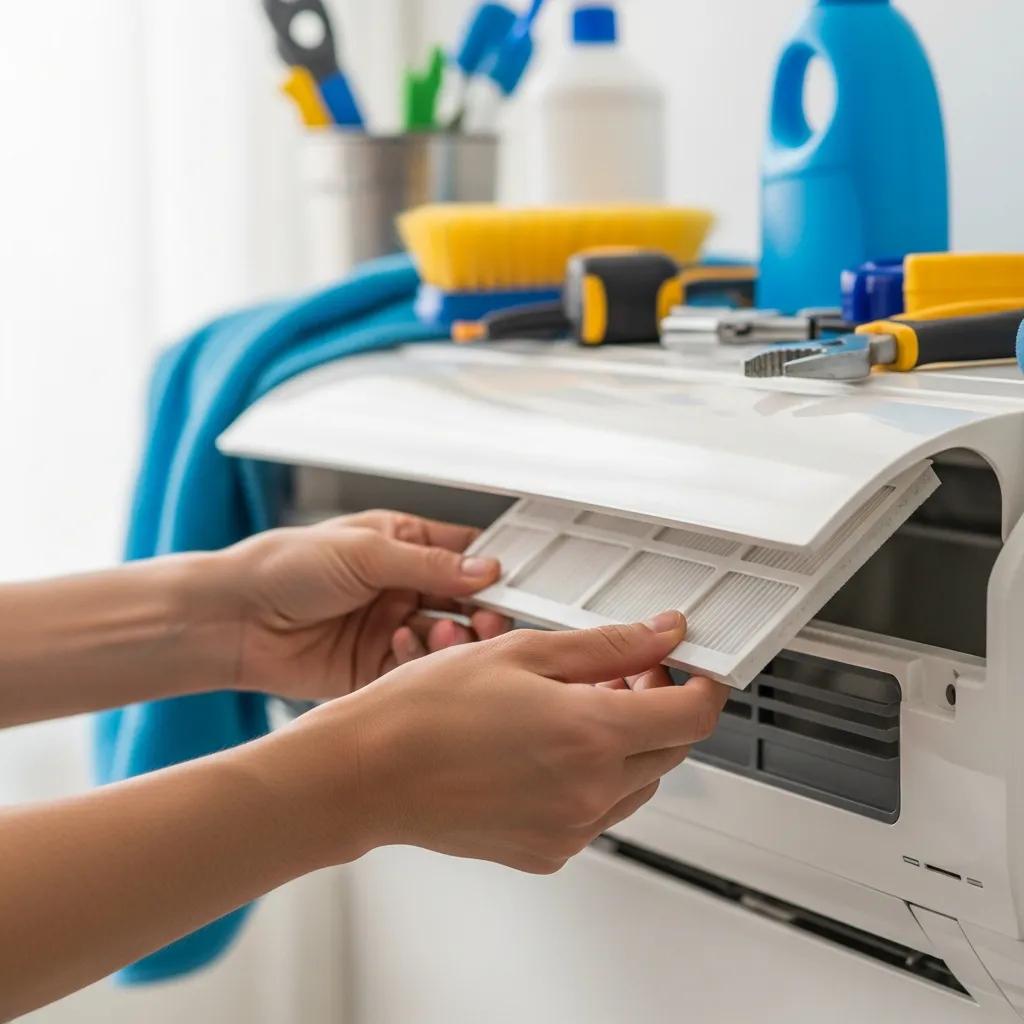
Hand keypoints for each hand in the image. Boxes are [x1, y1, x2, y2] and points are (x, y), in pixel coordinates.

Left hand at [218, 511, 510, 699]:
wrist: (234, 618)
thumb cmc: (284, 565)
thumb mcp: (364, 552)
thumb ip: (428, 564)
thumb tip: (485, 570)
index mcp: (403, 545)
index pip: (465, 556)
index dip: (492, 569)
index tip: (513, 584)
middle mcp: (403, 587)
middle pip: (465, 603)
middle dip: (481, 612)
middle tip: (486, 620)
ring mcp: (392, 627)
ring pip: (447, 640)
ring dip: (453, 640)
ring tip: (444, 635)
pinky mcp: (377, 667)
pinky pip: (417, 668)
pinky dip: (420, 662)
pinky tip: (404, 647)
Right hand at [276, 612, 729, 873]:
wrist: (367, 773)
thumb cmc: (426, 711)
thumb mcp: (523, 653)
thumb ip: (608, 647)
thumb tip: (662, 636)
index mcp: (591, 736)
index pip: (693, 716)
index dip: (701, 685)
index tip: (688, 667)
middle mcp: (590, 793)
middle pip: (670, 750)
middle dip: (659, 707)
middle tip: (622, 674)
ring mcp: (570, 830)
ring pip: (638, 783)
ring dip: (627, 743)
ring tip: (575, 707)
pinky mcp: (547, 852)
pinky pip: (598, 812)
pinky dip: (593, 779)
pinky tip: (547, 747)